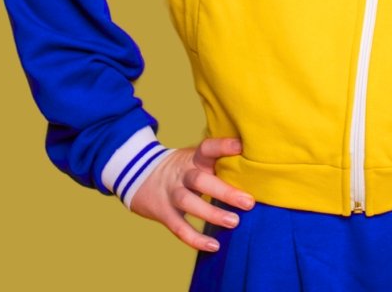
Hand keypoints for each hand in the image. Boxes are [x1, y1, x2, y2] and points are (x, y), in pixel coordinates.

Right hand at [129, 136, 253, 252]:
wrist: (137, 174)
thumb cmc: (181, 167)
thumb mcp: (194, 157)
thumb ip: (216, 160)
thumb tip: (253, 162)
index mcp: (193, 157)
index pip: (207, 148)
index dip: (223, 146)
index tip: (241, 146)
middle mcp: (182, 174)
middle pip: (200, 180)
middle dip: (225, 192)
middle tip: (248, 202)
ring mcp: (171, 194)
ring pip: (190, 203)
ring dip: (212, 214)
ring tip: (234, 222)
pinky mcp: (165, 213)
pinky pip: (179, 228)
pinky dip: (196, 239)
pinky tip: (214, 246)